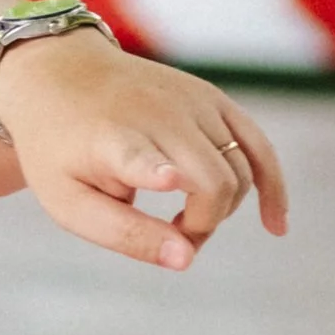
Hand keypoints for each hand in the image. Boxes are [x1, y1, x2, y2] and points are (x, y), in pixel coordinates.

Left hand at [0, 33, 287, 271]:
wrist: (58, 75)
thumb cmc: (60, 150)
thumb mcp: (69, 202)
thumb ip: (125, 234)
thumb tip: (186, 260)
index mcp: (112, 141)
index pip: (139, 156)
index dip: (155, 170)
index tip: (169, 178)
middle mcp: (158, 115)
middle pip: (215, 183)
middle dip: (204, 225)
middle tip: (172, 237)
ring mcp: (191, 101)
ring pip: (240, 170)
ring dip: (223, 208)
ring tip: (183, 220)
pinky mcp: (211, 97)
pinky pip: (257, 145)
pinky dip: (270, 184)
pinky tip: (276, 225)